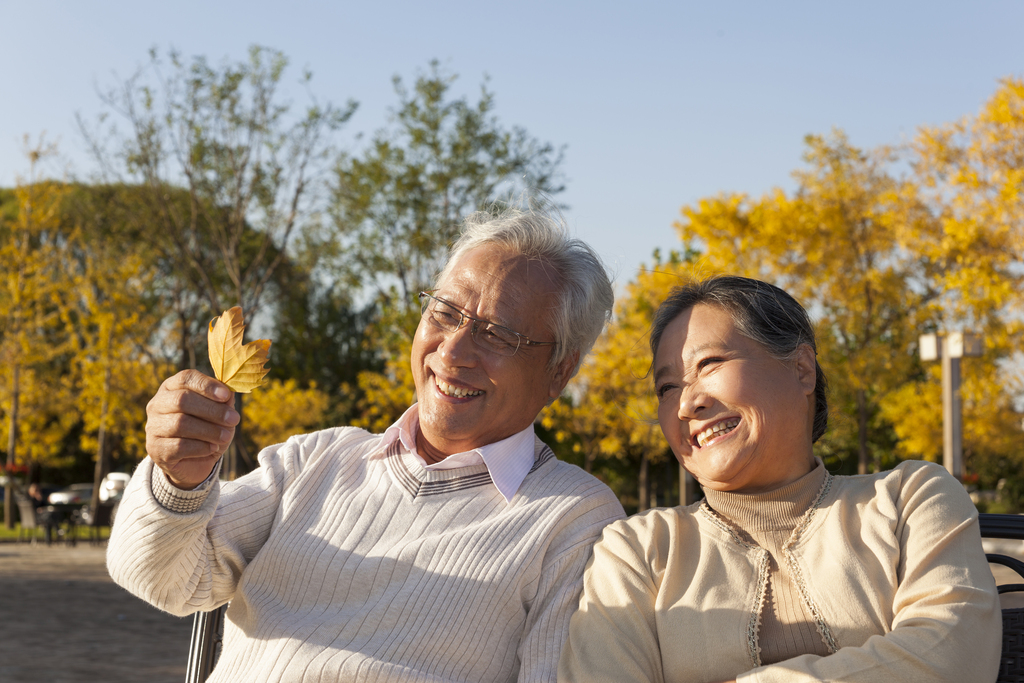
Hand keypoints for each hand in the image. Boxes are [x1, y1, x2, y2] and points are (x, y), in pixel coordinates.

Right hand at [145, 369, 238, 489]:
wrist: (193, 461)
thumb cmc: (206, 428)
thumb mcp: (218, 412)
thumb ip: (223, 401)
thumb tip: (229, 394)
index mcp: (172, 387)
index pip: (185, 378)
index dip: (206, 385)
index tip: (226, 395)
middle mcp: (158, 404)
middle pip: (182, 400)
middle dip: (212, 410)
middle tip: (234, 419)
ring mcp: (153, 426)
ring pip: (181, 424)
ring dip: (209, 430)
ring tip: (227, 436)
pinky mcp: (155, 449)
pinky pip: (179, 446)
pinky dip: (200, 447)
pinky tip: (212, 448)